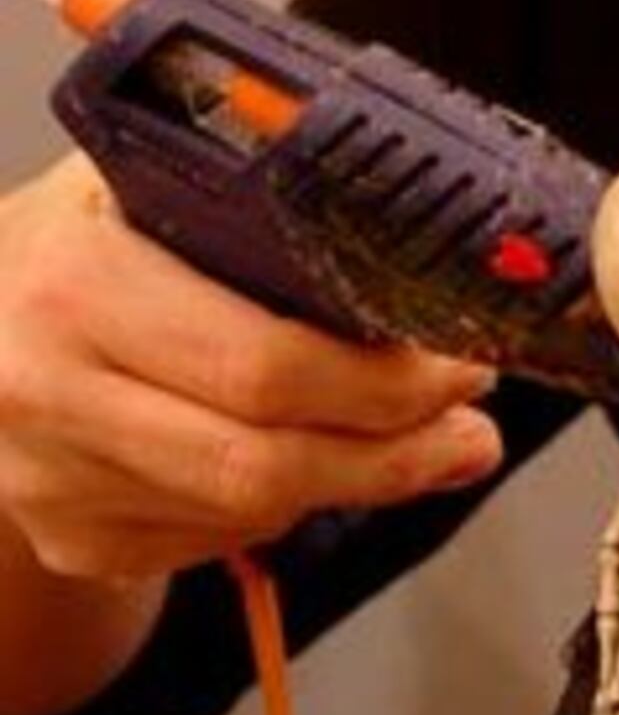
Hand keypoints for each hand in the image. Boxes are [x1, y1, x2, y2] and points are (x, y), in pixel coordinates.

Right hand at [0, 152, 503, 582]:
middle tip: (473, 428)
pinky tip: (327, 457)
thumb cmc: (71, 229)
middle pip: (265, 463)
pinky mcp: (72, 539)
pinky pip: (216, 538)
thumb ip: (256, 196)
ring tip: (439, 444)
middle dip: (397, 452)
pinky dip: (288, 503)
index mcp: (75, 286)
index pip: (263, 365)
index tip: (462, 359)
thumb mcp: (138, 175)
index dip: (383, 380)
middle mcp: (50, 394)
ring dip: (363, 482)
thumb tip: (410, 224)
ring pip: (250, 513)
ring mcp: (54, 484)